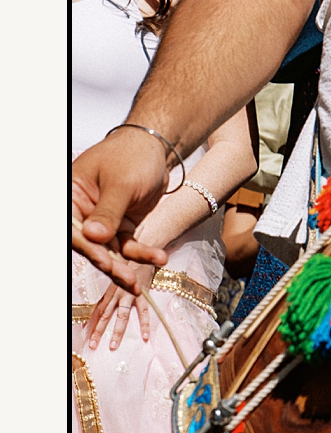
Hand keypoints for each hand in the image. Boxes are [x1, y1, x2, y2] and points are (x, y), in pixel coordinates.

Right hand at [71, 127, 174, 286]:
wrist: (156, 148)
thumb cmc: (132, 155)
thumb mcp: (121, 183)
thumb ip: (108, 211)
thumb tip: (93, 237)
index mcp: (70, 196)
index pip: (73, 228)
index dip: (87, 247)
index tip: (104, 262)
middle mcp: (82, 211)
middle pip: (89, 243)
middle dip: (108, 263)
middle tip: (126, 279)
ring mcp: (101, 221)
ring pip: (109, 249)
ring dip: (125, 265)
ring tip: (138, 283)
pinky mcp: (120, 226)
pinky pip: (128, 244)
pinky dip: (142, 253)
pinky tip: (158, 258)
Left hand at [85, 261, 157, 350]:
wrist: (143, 254)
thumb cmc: (129, 268)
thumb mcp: (116, 283)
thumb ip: (109, 298)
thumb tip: (100, 310)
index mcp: (110, 292)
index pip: (98, 312)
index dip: (93, 326)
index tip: (89, 340)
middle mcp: (117, 294)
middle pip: (106, 316)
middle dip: (99, 332)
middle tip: (95, 346)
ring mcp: (130, 294)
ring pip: (122, 316)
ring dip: (117, 332)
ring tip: (113, 346)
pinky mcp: (143, 293)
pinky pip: (144, 311)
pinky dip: (145, 324)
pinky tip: (145, 337)